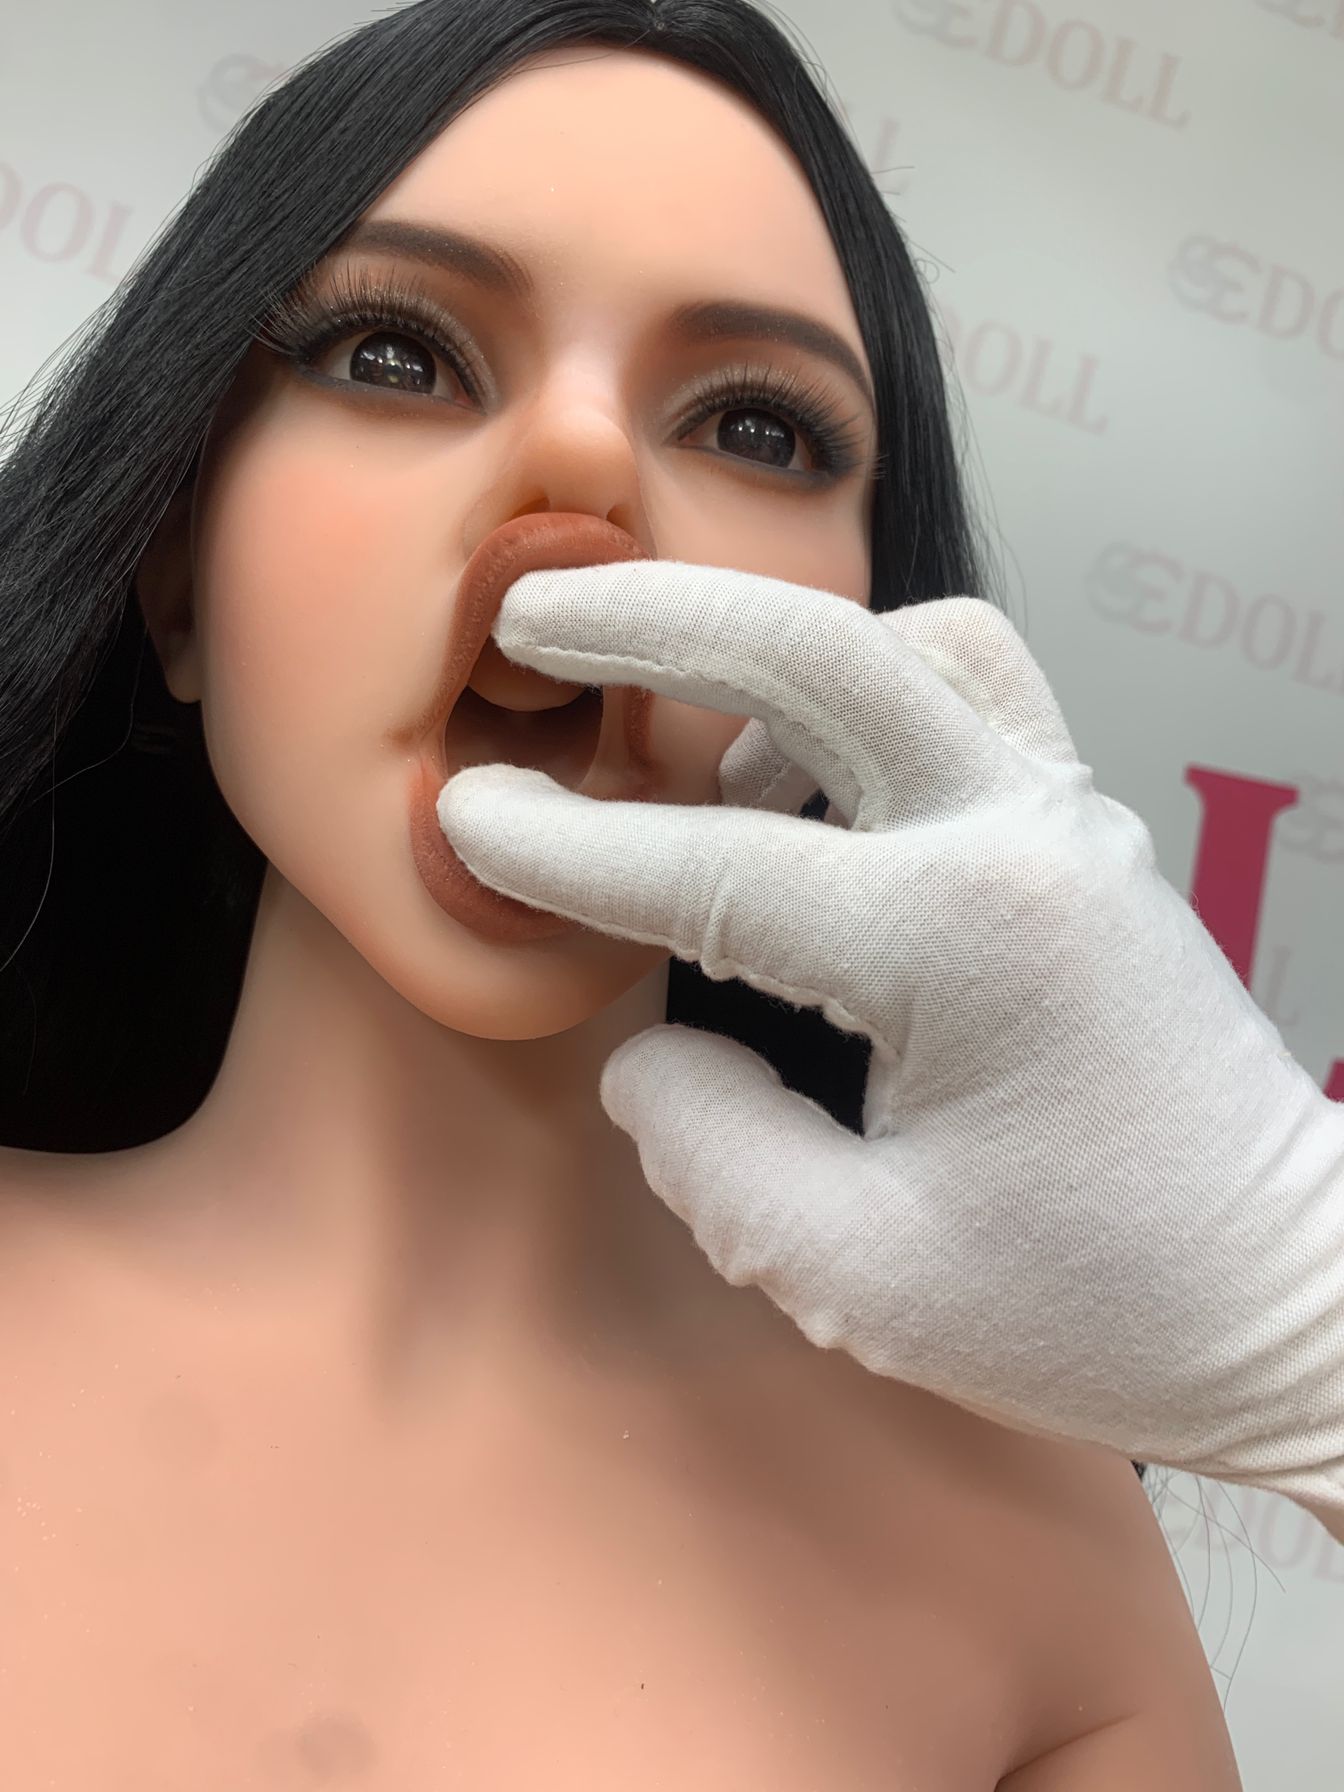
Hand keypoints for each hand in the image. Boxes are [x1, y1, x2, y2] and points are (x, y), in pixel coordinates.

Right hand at [437, 557, 1343, 1530]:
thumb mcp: (864, 1275)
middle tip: (536, 612)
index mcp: (959, 941)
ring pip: (918, 642)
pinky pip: (971, 695)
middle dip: (658, 617)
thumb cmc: (1100, 1306)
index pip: (713, 866)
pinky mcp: (1089, 835)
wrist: (1296, 1294)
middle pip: (823, 651)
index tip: (463, 816)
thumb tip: (645, 1047)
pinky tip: (809, 797)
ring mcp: (1072, 819)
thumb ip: (712, 1149)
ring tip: (692, 754)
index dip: (567, 848)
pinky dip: (868, 700)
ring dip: (784, 663)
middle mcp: (1022, 837)